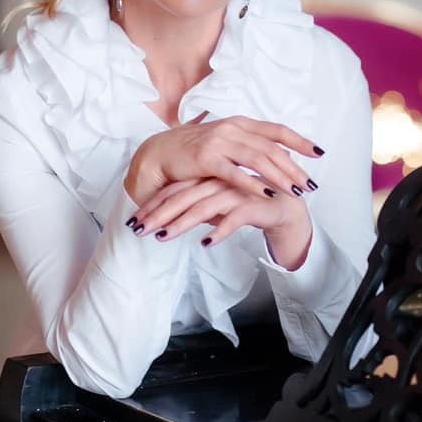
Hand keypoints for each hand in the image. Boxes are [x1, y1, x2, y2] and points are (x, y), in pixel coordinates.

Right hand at [124, 114, 322, 206]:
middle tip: (311, 184)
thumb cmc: (192, 151)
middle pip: (272, 147)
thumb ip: (248, 148)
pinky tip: (267, 193)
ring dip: (280, 176)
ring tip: (297, 191)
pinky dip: (253, 183)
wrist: (157, 154)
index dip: (299, 140)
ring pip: (258, 159)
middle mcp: (232, 128)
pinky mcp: (206, 159)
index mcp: (239, 123)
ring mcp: (219, 141)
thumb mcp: (224, 143)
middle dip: (295, 167)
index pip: (276, 130)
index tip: (318, 152)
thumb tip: (278, 161)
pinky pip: (234, 172)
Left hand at [128, 176, 312, 270]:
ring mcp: (236, 191)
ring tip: (163, 237)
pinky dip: (220, 230)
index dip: (154, 205)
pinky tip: (206, 244)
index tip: (134, 221)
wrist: (287, 206)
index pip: (175, 190)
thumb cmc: (248, 204)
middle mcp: (219, 181)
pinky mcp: (254, 204)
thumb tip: (166, 222)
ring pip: (204, 207)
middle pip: (183, 197)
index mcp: (208, 178)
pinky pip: (234, 218)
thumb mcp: (217, 207)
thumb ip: (196, 208)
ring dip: (181, 223)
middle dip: (159, 214)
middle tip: (139, 230)